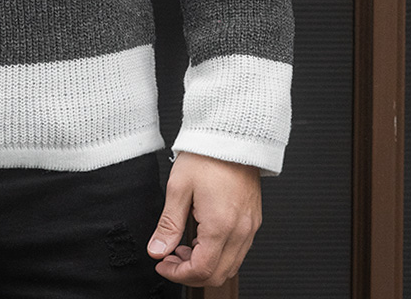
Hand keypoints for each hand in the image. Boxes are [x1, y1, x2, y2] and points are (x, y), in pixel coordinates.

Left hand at [146, 151, 261, 287]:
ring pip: (230, 265)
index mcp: (220, 226)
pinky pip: (238, 250)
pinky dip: (218, 253)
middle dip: (190, 273)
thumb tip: (157, 249)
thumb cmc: (207, 155)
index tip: (162, 265)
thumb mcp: (179, 187)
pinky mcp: (253, 220)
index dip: (178, 274)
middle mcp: (240, 231)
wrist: (231, 135)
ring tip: (183, 245)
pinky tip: (201, 236)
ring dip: (205, 264)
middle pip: (218, 275)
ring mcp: (250, 227)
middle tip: (170, 257)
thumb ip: (168, 224)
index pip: (202, 270)